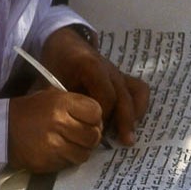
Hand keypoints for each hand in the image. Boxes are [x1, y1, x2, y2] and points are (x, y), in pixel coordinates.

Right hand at [7, 88, 103, 171]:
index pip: (95, 112)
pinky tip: (59, 151)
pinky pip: (69, 164)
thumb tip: (98, 120)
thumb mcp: (53, 96)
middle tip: (82, 135)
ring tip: (71, 144)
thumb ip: (76, 105)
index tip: (89, 120)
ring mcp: (53, 145)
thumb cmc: (30, 110)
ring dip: (81, 150)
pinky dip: (68, 159)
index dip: (96, 118)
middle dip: (91, 136)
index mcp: (61, 103)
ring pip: (84, 153)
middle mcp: (59, 123)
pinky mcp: (47, 162)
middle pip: (93, 136)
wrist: (2, 130)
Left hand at [41, 27, 149, 145]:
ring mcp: (118, 72)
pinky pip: (139, 89)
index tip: (95, 130)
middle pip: (123, 97)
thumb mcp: (51, 81)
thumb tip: (65, 130)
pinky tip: (132, 123)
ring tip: (128, 137)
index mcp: (90, 66)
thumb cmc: (56, 66)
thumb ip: (59, 102)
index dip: (103, 115)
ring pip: (136, 92)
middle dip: (124, 121)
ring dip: (134, 115)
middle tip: (122, 143)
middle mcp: (109, 68)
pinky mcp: (124, 77)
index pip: (105, 95)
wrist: (65, 45)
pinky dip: (139, 106)